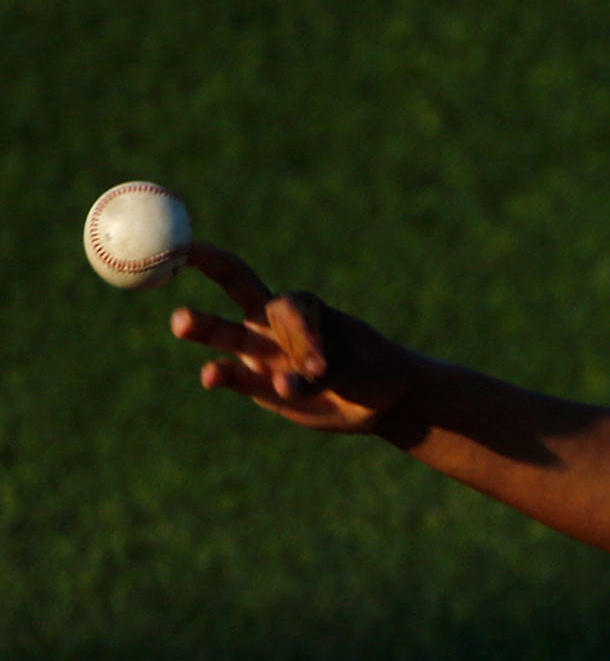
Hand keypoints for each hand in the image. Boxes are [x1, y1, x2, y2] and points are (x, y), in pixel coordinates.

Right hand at [170, 244, 414, 433]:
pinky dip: (223, 376)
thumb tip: (282, 382)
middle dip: (210, 268)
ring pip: (228, 335)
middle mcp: (277, 324)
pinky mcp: (258, 385)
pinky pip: (236, 378)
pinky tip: (210, 377)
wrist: (377, 403)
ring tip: (181, 322)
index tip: (229, 274)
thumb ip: (320, 372)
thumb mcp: (359, 366)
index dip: (287, 311)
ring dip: (204, 327)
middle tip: (186, 258)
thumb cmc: (373, 370)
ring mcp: (264, 353)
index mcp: (305, 309)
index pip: (285, 301)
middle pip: (239, 290)